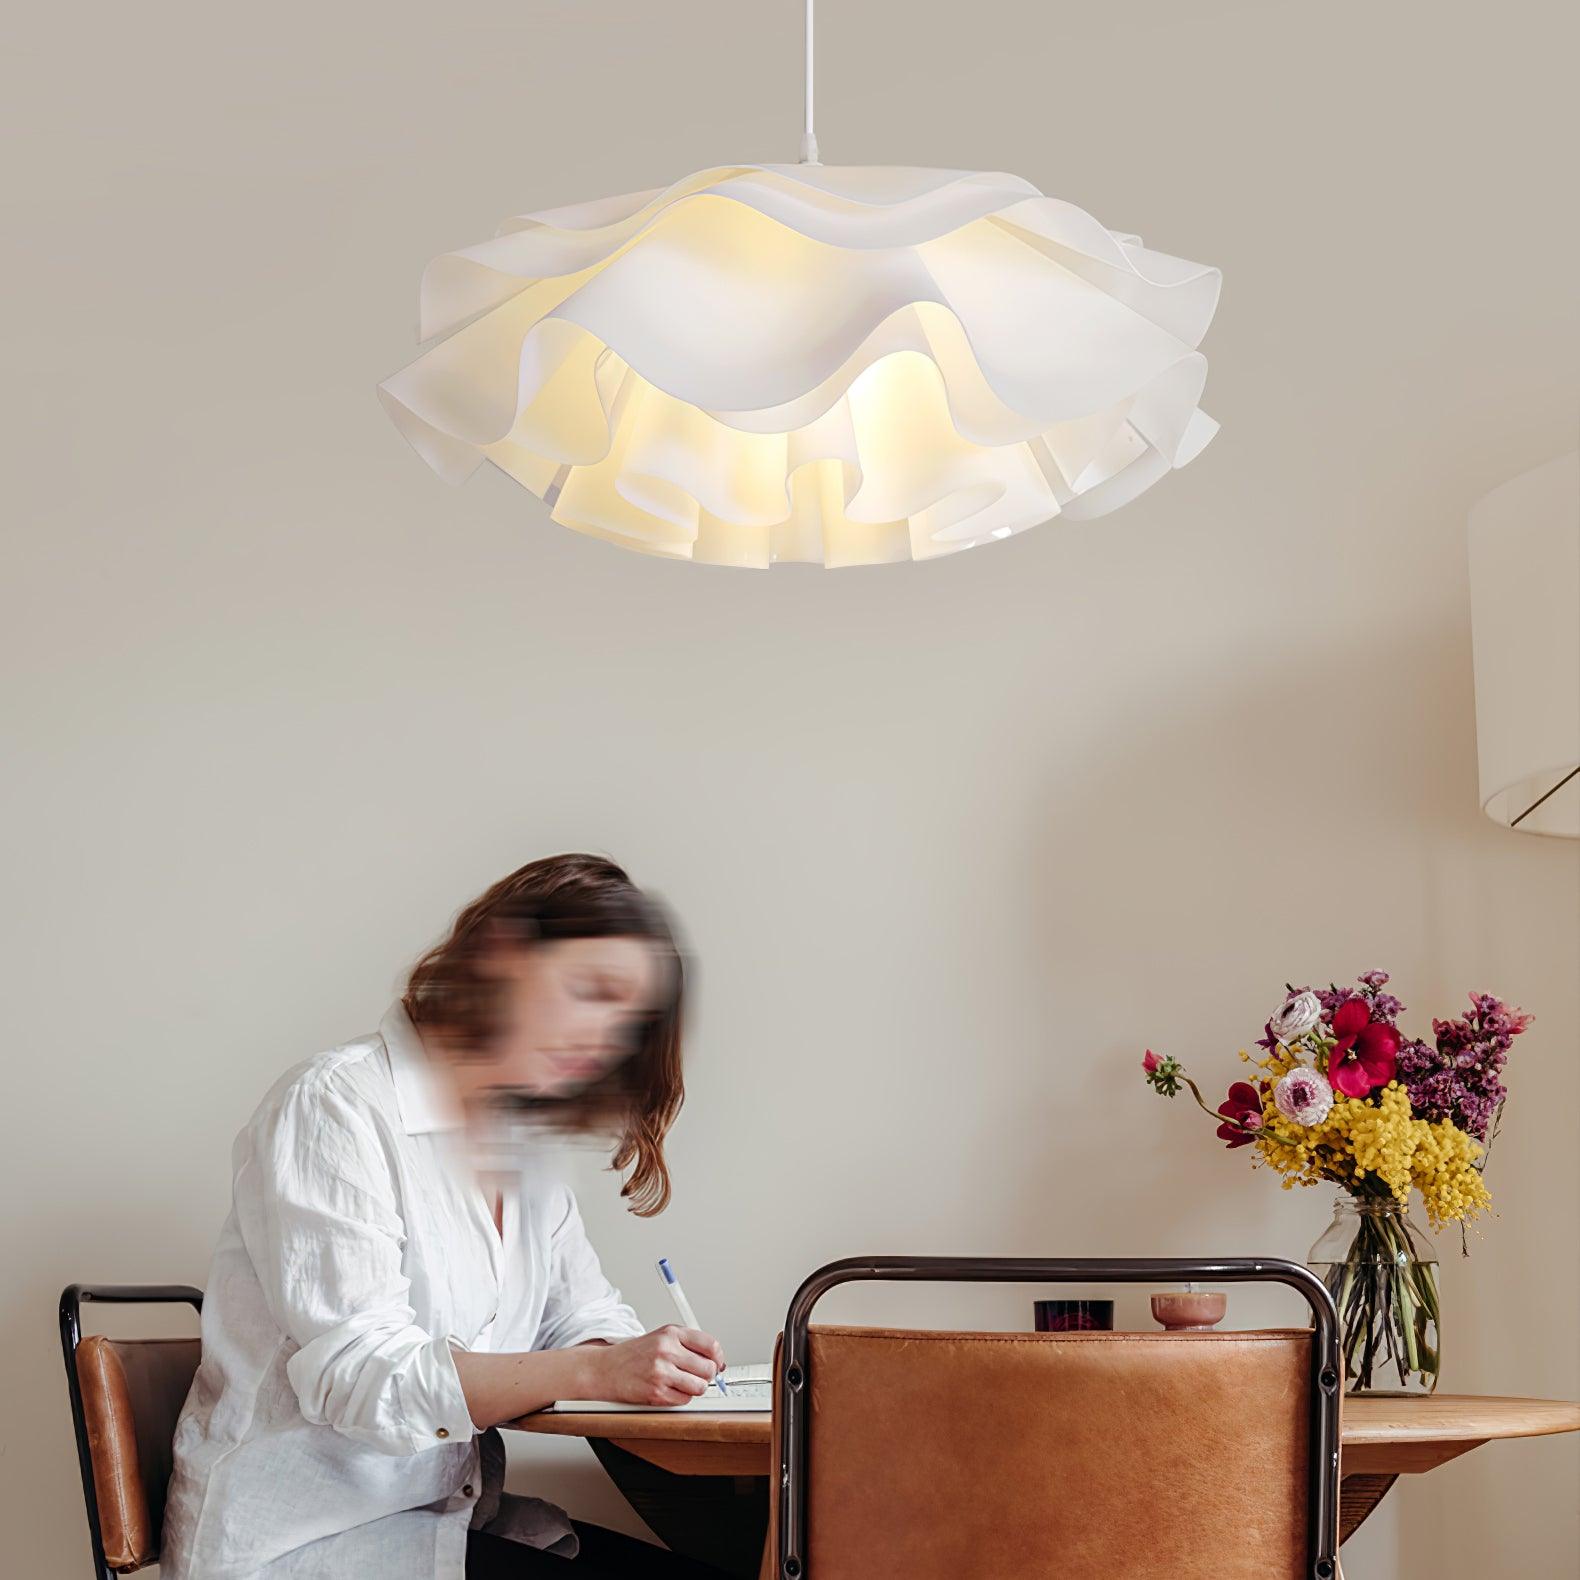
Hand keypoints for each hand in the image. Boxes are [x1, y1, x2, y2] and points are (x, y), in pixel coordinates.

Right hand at [583, 1325, 726, 1405]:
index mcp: (671, 1333)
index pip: (710, 1344)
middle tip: (697, 1375)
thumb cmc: (634, 1355)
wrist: (606, 1369)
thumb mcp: (661, 1337)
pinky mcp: (656, 1393)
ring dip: (694, 1388)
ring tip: (682, 1382)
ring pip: (699, 1387)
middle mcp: (667, 1350)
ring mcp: (661, 1372)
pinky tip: (669, 1389)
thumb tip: (716, 1359)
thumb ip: (688, 1344)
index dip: (718, 1357)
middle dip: (706, 1375)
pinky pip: (684, 1400)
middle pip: (708, 1368)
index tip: (718, 1363)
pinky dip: (681, 1398)